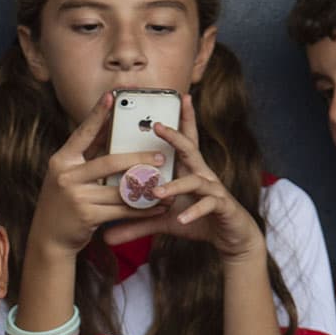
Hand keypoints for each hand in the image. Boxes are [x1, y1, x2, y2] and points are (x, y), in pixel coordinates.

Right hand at [28, 92, 165, 258]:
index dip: (97, 115)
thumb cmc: (63, 202)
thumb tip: (107, 129)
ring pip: (120, 189)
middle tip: (160, 157)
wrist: (48, 238)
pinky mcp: (87, 216)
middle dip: (138, 159)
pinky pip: (122, 210)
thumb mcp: (67, 176)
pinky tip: (156, 207)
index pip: (82, 134)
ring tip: (164, 186)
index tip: (112, 96)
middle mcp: (66, 176)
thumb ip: (86, 156)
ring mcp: (76, 197)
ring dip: (145, 189)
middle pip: (110, 162)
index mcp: (61, 161)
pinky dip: (142, 209)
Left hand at [101, 95, 263, 262]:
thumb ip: (135, 224)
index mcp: (188, 171)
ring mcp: (213, 190)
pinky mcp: (222, 206)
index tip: (175, 98)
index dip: (181, 120)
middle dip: (176, 136)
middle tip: (158, 126)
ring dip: (176, 186)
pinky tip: (182, 219)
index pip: (183, 141)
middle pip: (190, 149)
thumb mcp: (162, 221)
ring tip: (157, 193)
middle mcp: (202, 174)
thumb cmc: (195, 220)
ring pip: (195, 181)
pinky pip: (208, 205)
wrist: (230, 237)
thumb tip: (106, 236)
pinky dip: (194, 211)